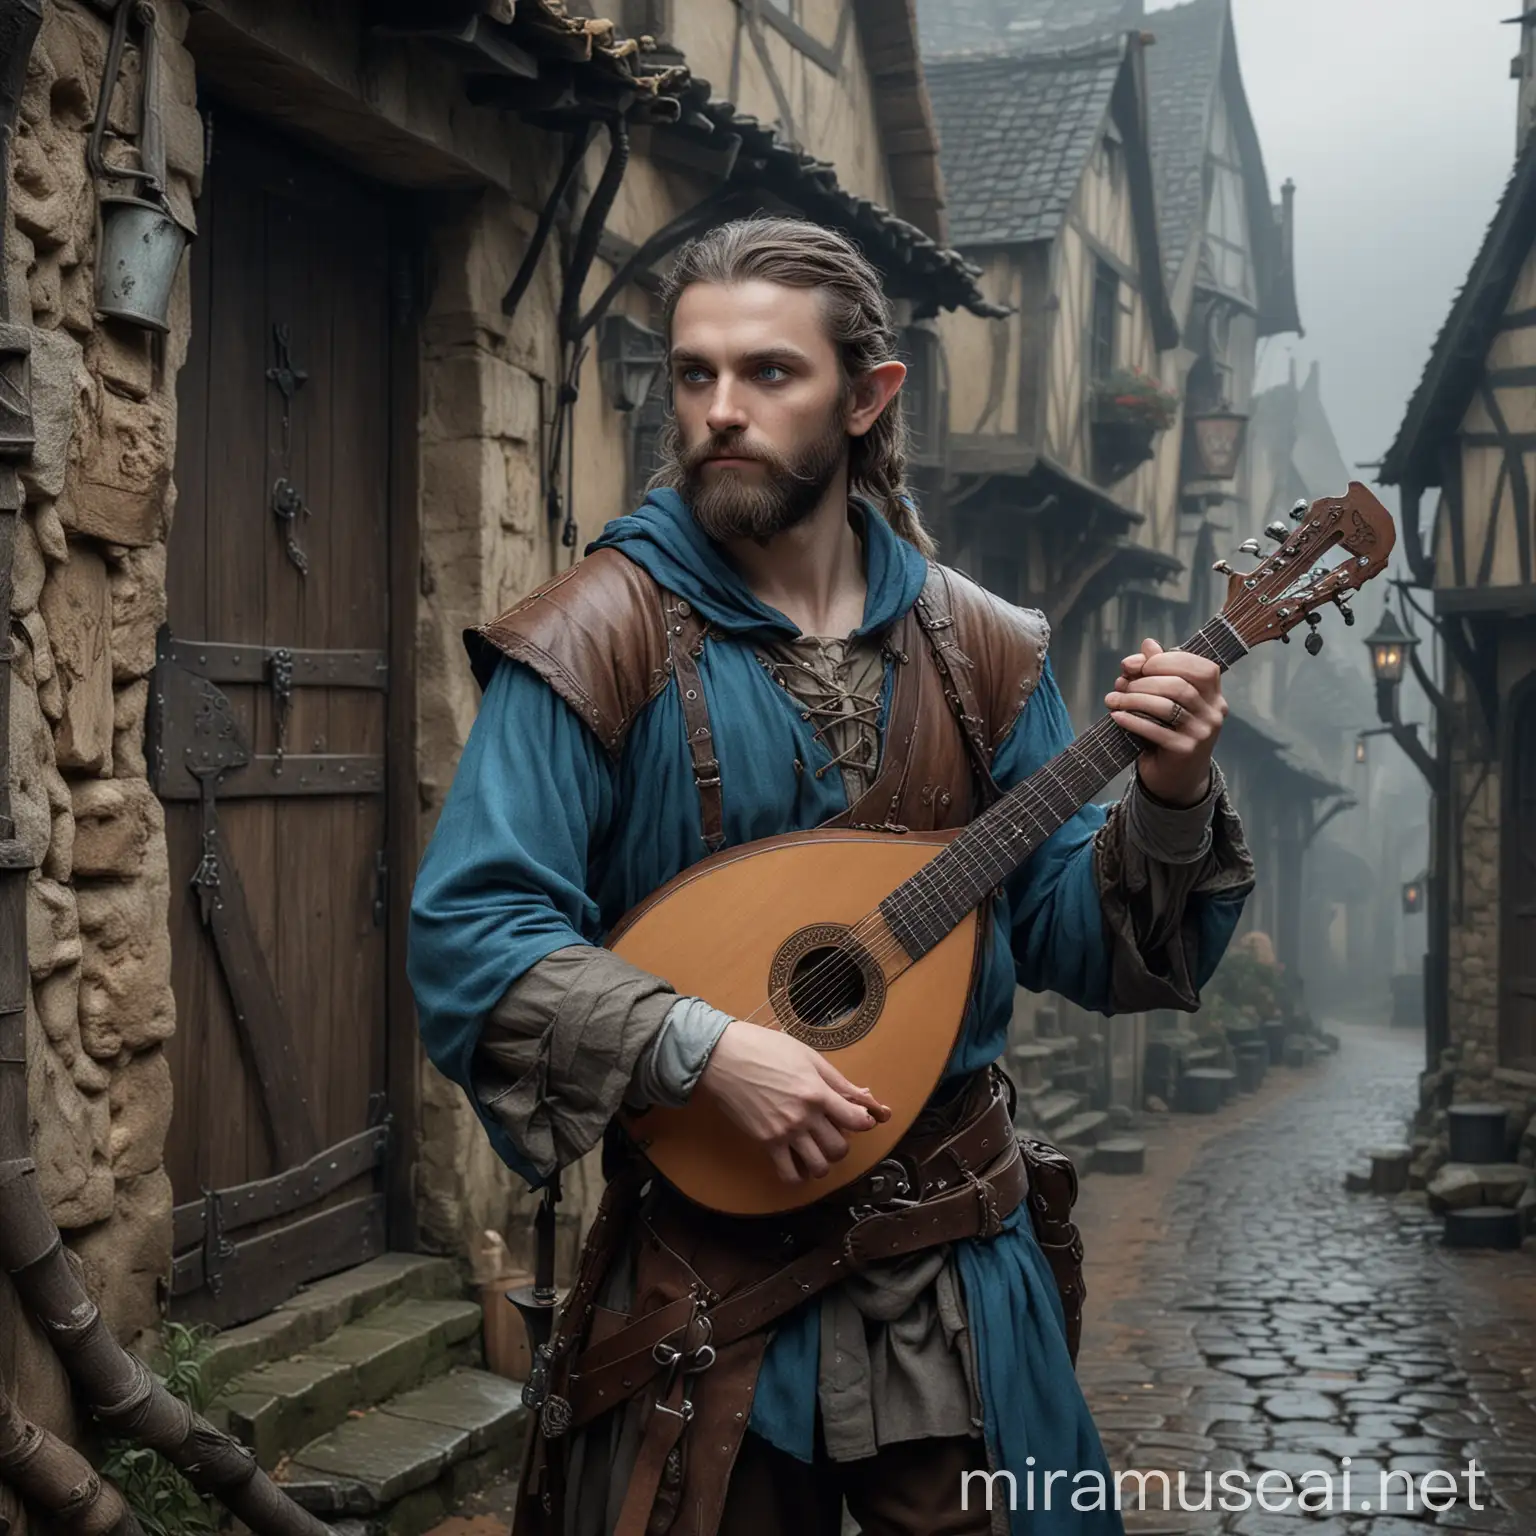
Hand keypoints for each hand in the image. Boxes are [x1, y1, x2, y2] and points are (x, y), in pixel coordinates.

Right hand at [696, 1021, 891, 1183]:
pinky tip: (798, 1163)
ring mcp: (785, 1132)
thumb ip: (837, 1080)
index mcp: (818, 1091)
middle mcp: (804, 1116)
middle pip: (839, 1147)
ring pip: (819, 1166)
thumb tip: (865, 1095)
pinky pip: (789, 1174)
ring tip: (816, 1149)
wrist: (724, 1057)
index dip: (865, 1122)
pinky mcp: (766, 1142)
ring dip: (823, 1162)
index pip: (857, 1120)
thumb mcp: (807, 1056)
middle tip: (832, 1131)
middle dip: (841, 1142)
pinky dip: (799, 1175)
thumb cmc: (765, 1049)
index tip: (860, 1119)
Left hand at [1104, 639, 1226, 806]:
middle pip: (1179, 685)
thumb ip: (1159, 670)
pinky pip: (1155, 730)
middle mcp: (1214, 713)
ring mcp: (1202, 733)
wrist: (1176, 778)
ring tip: (1113, 699)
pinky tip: (1116, 716)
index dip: (1167, 661)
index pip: (1201, 668)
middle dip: (1144, 681)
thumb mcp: (1166, 699)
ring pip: (1166, 706)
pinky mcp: (1185, 751)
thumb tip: (1148, 644)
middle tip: (1121, 684)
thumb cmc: (1169, 731)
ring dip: (1134, 699)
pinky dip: (1132, 720)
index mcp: (1214, 695)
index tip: (1137, 665)